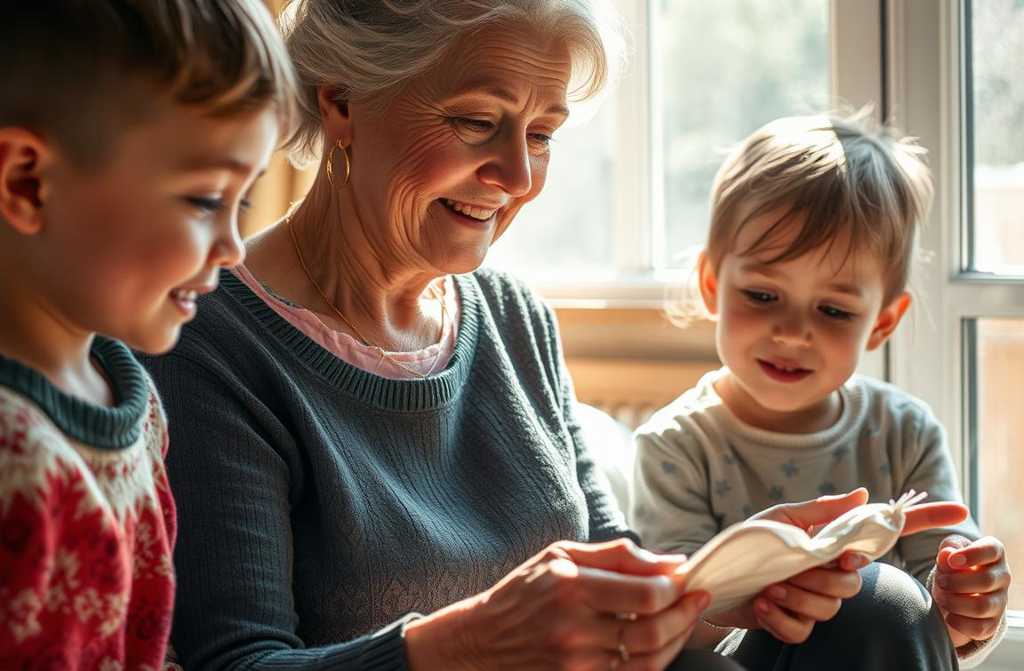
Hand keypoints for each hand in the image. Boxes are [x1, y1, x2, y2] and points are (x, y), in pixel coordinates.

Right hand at [405, 538, 710, 670]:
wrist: (481, 642)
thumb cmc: (524, 591)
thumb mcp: (561, 555)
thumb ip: (617, 555)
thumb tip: (671, 561)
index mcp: (571, 585)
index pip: (644, 593)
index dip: (674, 589)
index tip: (685, 580)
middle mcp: (574, 627)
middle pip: (651, 630)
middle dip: (684, 615)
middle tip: (698, 600)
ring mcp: (576, 662)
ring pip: (647, 659)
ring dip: (676, 639)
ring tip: (685, 620)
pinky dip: (654, 661)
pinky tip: (661, 644)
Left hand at [705, 489, 969, 643]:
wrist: (713, 577)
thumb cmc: (747, 544)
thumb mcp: (780, 519)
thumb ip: (820, 511)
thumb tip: (862, 492)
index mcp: (830, 544)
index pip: (883, 533)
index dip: (921, 520)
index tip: (957, 510)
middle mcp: (829, 573)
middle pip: (851, 584)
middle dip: (818, 578)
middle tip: (788, 570)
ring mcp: (814, 601)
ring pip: (829, 608)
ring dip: (794, 596)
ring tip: (769, 585)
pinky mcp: (795, 624)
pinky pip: (803, 629)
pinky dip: (779, 617)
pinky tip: (763, 604)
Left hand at [931, 535, 1010, 647]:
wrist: (955, 591)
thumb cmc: (953, 565)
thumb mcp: (948, 552)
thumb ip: (948, 549)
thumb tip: (947, 554)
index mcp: (994, 553)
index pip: (992, 550)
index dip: (972, 554)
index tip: (952, 560)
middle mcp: (1002, 577)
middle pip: (986, 581)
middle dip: (956, 582)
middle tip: (940, 582)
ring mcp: (1000, 602)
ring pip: (982, 606)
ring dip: (954, 602)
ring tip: (941, 597)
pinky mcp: (992, 623)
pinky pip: (978, 628)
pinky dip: (958, 622)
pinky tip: (949, 615)